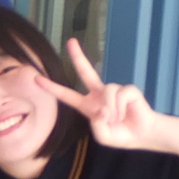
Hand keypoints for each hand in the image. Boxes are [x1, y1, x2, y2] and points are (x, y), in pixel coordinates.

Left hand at [35, 38, 161, 150]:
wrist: (142, 134)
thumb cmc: (120, 134)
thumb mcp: (103, 136)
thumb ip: (97, 126)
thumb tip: (102, 109)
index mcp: (87, 105)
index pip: (66, 95)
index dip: (52, 88)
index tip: (36, 78)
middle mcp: (98, 94)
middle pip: (86, 71)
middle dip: (78, 56)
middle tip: (70, 41)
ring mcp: (113, 90)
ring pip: (107, 92)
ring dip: (112, 110)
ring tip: (118, 119)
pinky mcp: (128, 90)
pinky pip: (119, 95)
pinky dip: (121, 107)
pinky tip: (126, 113)